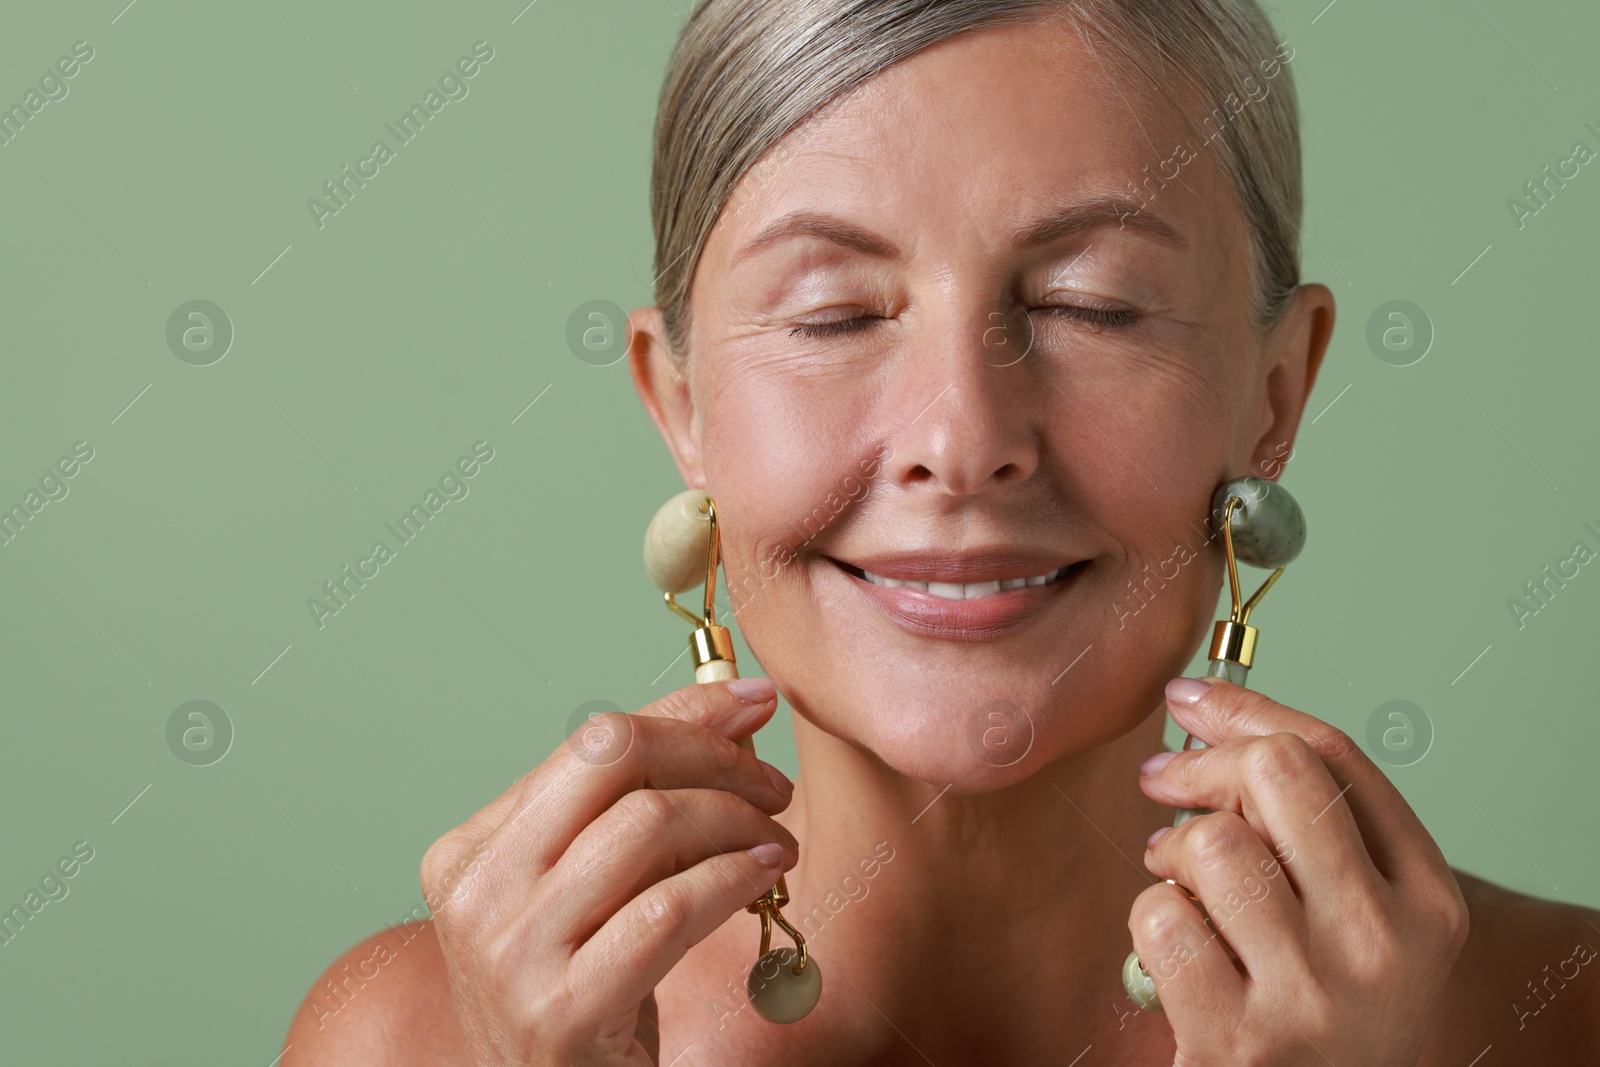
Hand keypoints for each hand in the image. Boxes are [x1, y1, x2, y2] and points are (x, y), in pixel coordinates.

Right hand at [419, 678, 797, 1065]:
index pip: (590, 742)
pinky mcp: (561, 1013)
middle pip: (611, 759)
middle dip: (712, 754)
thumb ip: (638, 807)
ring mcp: (510, 955)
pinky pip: (668, 908)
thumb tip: (732, 712)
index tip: (753, 702)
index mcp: (468, 852)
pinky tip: (766, 875)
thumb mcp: (592, 893)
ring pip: (647, 824)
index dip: (685, 711)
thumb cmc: (581, 1000)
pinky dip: (734, 877)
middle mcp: (474, 894)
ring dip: (736, 819)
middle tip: (770, 785)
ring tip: (775, 840)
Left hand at [1130, 675, 1469, 1065]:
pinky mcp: (1238, 1042)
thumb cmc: (1331, 998)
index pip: (1331, 755)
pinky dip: (1151, 916)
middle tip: (1168, 787)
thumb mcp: (1362, 907)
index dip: (1244, 710)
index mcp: (1426, 897)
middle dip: (1203, 766)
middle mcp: (1381, 943)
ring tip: (1179, 881)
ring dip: (1172, 851)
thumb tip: (1200, 708)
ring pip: (1210, 842)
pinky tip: (1176, 942)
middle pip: (1274, 774)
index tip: (1189, 700)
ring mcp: (1312, 995)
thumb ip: (1312, 816)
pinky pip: (1161, 919)